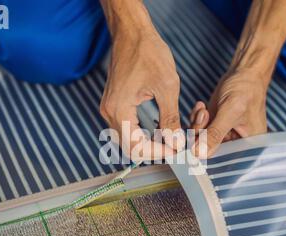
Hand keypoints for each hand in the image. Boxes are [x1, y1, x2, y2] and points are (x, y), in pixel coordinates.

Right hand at [100, 28, 183, 160]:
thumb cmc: (147, 52)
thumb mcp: (167, 86)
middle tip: (174, 147)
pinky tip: (158, 129)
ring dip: (148, 143)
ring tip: (169, 140)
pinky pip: (126, 127)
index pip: (136, 147)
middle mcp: (109, 112)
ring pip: (127, 139)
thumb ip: (171, 118)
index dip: (157, 153)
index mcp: (119, 110)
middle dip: (153, 151)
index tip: (176, 150)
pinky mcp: (114, 103)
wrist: (131, 32)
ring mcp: (110, 108)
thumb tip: (176, 142)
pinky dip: (142, 133)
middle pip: (129, 147)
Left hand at [190, 69, 267, 157]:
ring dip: (196, 125)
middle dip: (200, 136)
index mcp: (247, 147)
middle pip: (209, 152)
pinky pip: (197, 130)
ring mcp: (222, 136)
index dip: (207, 157)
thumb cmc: (246, 90)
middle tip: (203, 117)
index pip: (224, 162)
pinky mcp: (213, 126)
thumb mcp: (230, 112)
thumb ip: (215, 134)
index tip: (193, 149)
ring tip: (204, 110)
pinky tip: (201, 107)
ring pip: (199, 141)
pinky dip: (195, 119)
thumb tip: (198, 153)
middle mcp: (235, 144)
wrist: (243, 73)